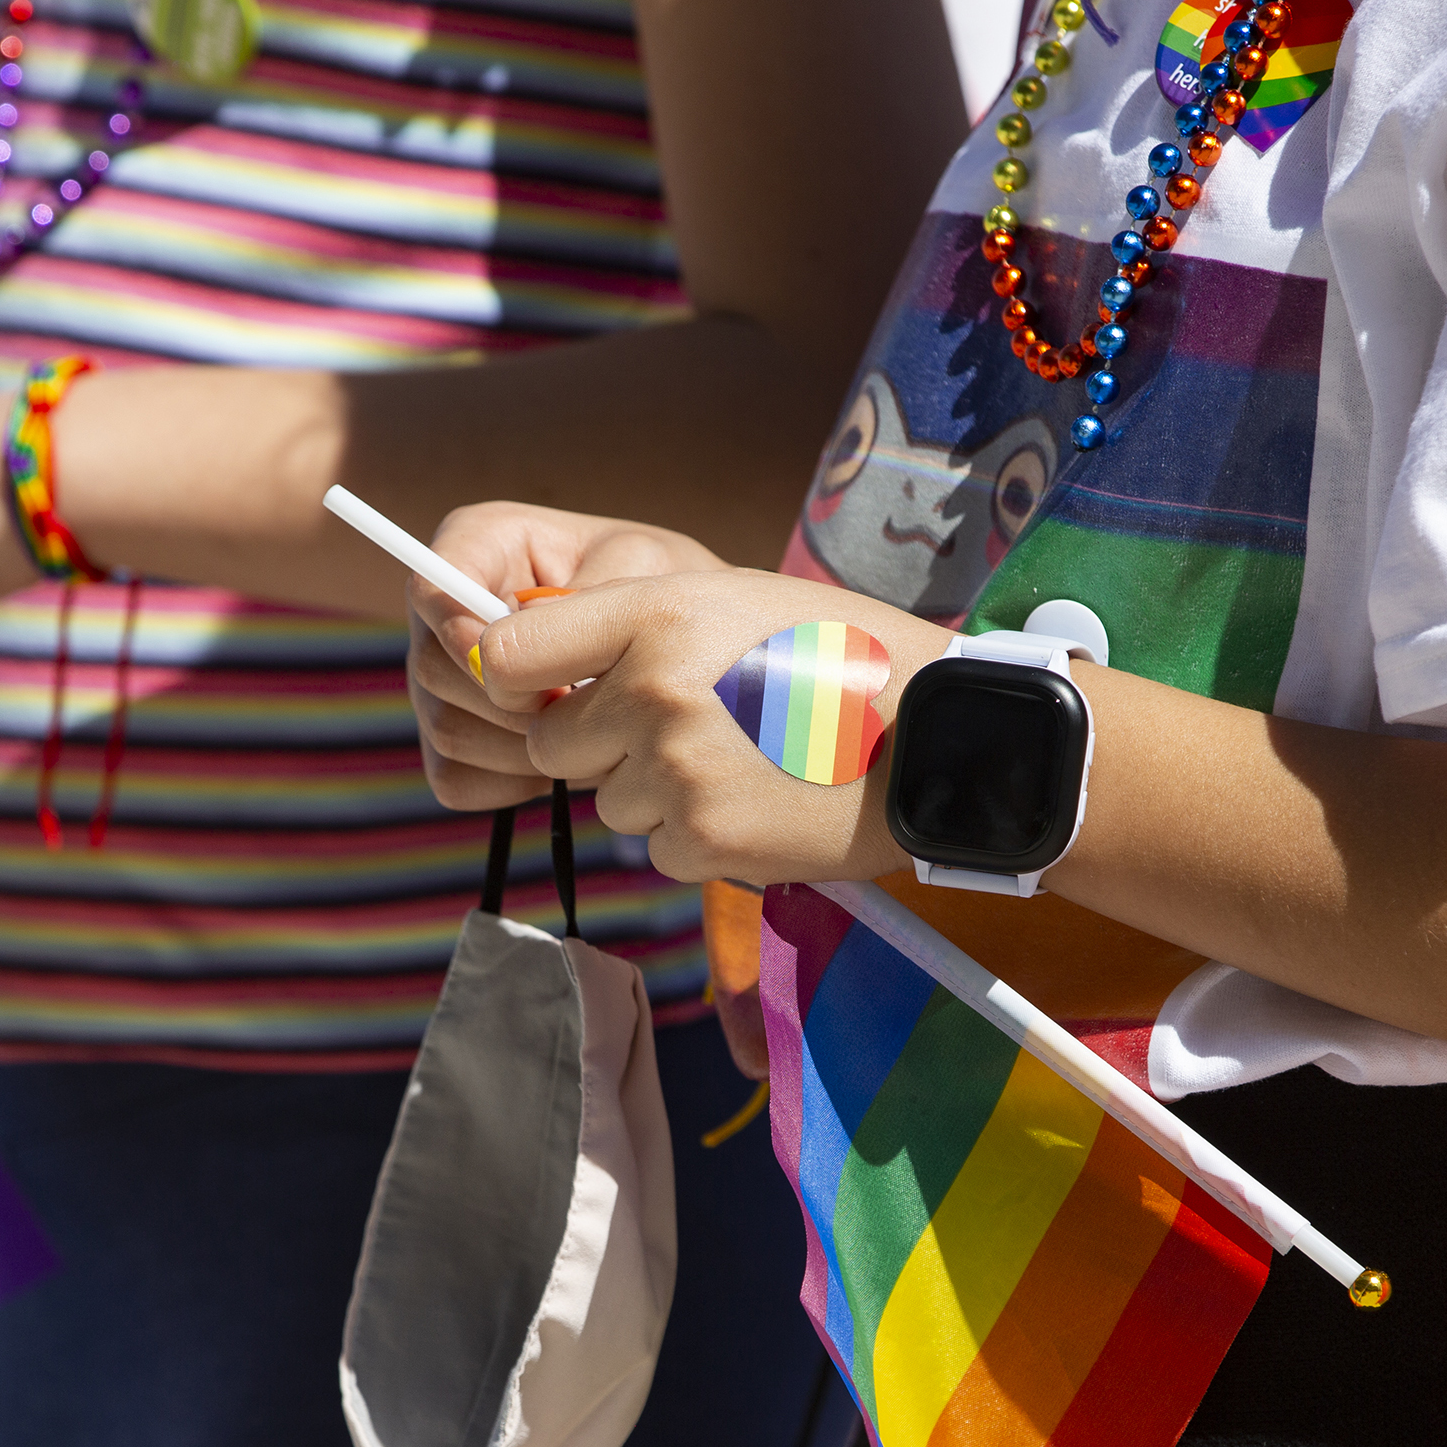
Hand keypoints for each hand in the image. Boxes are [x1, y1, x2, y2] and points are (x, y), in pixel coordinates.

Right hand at [404, 502, 733, 810]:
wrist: (684, 665)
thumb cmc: (663, 600)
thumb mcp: (646, 570)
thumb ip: (588, 591)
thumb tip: (524, 625)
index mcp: (485, 544)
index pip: (432, 585)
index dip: (462, 632)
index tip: (518, 668)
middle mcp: (449, 613)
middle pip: (431, 667)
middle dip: (507, 701)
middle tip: (580, 706)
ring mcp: (445, 682)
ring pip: (445, 730)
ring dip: (521, 748)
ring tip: (590, 736)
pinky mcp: (458, 742)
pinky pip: (455, 778)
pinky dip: (511, 784)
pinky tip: (565, 769)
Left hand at [468, 567, 950, 886]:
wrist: (939, 735)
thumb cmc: (838, 654)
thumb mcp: (732, 598)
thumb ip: (630, 626)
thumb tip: (529, 670)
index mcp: (654, 614)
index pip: (508, 653)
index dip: (514, 678)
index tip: (539, 688)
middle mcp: (652, 692)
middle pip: (552, 745)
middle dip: (598, 745)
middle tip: (683, 727)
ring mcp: (675, 773)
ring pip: (608, 801)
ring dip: (654, 792)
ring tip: (742, 759)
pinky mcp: (703, 842)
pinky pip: (658, 848)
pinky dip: (696, 836)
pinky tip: (759, 800)